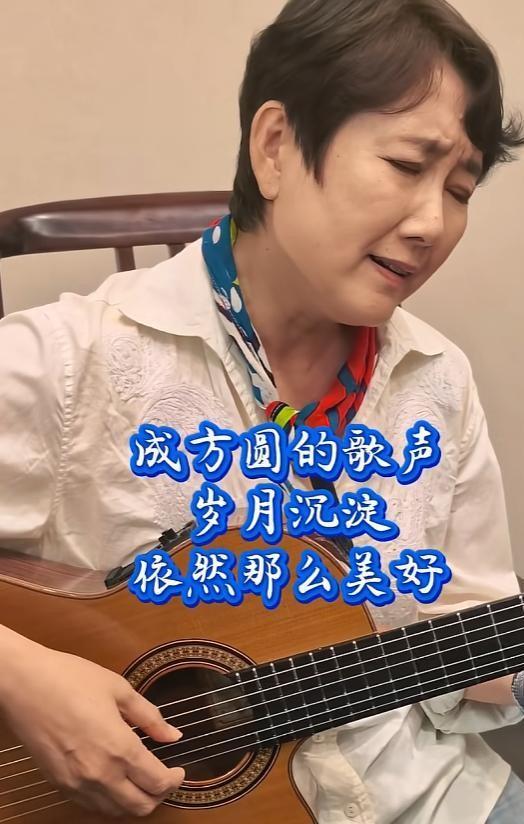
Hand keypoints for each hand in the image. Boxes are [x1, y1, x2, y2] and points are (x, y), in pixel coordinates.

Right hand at [0, 637, 184, 817]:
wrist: (24, 684)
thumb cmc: (71, 679)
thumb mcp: (119, 689)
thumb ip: (149, 717)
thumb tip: (173, 735)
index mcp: (119, 748)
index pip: (158, 783)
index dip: (175, 780)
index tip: (179, 770)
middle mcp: (100, 774)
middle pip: (140, 807)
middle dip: (159, 796)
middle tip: (164, 778)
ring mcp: (77, 783)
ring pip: (116, 812)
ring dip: (134, 801)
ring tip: (141, 780)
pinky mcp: (60, 784)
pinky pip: (92, 806)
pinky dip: (110, 802)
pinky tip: (114, 781)